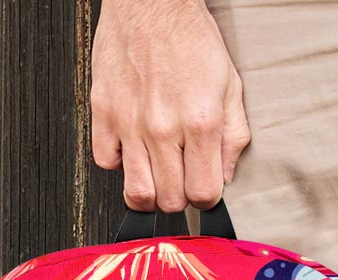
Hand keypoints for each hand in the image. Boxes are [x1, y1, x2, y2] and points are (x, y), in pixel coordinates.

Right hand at [90, 0, 250, 211]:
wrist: (151, 1)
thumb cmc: (190, 39)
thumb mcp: (230, 87)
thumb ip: (234, 137)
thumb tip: (226, 176)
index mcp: (200, 123)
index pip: (203, 194)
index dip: (206, 199)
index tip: (204, 188)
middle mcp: (163, 127)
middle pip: (170, 201)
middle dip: (179, 197)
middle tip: (181, 179)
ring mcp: (130, 122)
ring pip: (137, 192)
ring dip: (150, 192)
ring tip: (157, 176)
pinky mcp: (103, 111)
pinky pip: (105, 162)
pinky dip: (119, 163)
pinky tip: (133, 149)